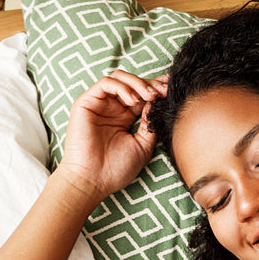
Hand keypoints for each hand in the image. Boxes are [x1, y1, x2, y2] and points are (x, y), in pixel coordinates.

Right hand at [56, 70, 168, 202]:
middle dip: (151, 84)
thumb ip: (149, 123)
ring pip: (119, 78)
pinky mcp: (85, 103)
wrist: (93, 181)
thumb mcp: (143, 145)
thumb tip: (156, 102)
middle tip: (163, 92)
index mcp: (125, 117)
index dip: (157, 88)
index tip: (172, 88)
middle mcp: (112, 108)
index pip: (142, 94)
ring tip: (149, 96)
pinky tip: (133, 101)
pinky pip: (105, 84)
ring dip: (137, 83)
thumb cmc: (115, 169)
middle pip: (132, 82)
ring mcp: (99, 104)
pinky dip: (121, 87)